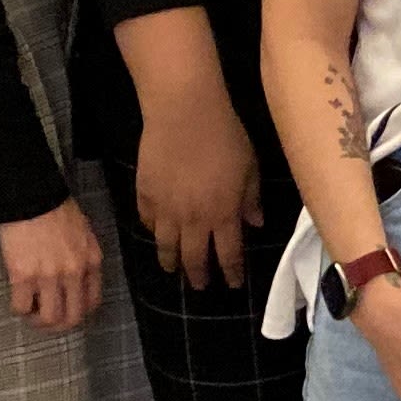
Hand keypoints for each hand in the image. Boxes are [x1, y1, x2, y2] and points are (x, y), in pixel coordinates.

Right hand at [0, 199, 103, 333]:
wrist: (31, 197)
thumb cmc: (56, 209)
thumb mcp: (83, 233)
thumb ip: (84, 257)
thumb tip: (77, 279)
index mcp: (91, 261)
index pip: (92, 302)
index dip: (79, 313)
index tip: (68, 312)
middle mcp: (74, 273)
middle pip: (72, 317)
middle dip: (59, 326)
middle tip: (46, 321)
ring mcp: (49, 276)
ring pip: (48, 318)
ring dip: (38, 322)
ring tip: (31, 313)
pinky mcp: (23, 276)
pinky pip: (21, 307)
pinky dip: (19, 309)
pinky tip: (18, 301)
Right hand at [134, 89, 266, 290]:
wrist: (185, 113)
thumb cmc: (226, 136)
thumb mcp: (251, 168)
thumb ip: (251, 199)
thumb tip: (256, 225)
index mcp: (224, 214)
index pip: (229, 254)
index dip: (230, 273)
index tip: (232, 285)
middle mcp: (193, 219)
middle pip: (194, 258)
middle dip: (198, 276)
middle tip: (199, 286)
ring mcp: (165, 209)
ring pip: (166, 246)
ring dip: (170, 261)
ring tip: (172, 269)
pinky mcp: (145, 194)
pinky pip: (147, 221)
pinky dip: (152, 231)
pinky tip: (155, 233)